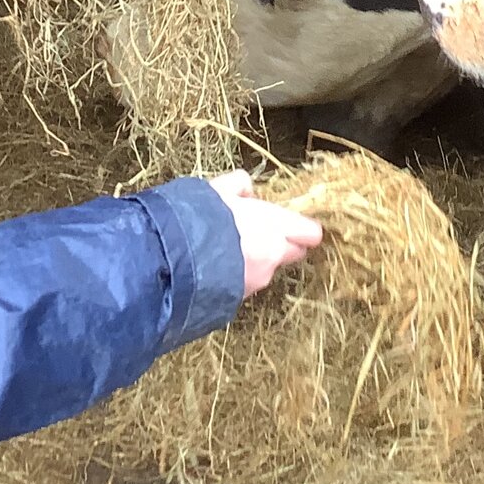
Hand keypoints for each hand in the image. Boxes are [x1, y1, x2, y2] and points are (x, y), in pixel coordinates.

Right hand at [208, 170, 322, 296]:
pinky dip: (238, 274)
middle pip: (293, 252)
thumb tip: (245, 189)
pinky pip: (246, 282)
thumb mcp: (216, 189)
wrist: (174, 261)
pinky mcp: (240, 297)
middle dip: (282, 243)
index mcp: (274, 225)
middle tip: (260, 232)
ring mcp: (257, 280)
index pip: (310, 232)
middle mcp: (273, 256)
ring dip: (257, 259)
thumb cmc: (198, 219)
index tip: (292, 223)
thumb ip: (237, 185)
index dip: (303, 228)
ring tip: (227, 248)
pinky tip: (215, 265)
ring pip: (267, 268)